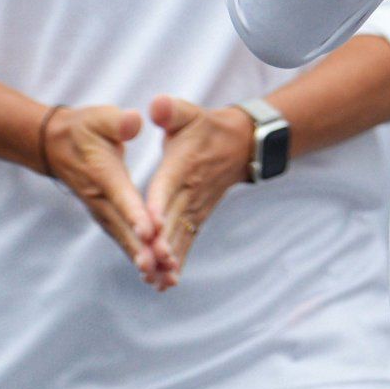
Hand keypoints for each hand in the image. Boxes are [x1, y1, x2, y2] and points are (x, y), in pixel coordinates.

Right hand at [41, 103, 158, 284]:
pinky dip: (136, 255)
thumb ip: (119, 122)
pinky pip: (123, 238)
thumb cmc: (85, 128)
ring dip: (141, 257)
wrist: (57, 145)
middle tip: (159, 268)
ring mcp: (102, 211)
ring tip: (161, 278)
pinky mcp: (106, 216)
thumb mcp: (101, 117)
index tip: (150, 231)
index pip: (121, 196)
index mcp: (104, 174)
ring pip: (124, 238)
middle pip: (124, 227)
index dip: (135, 214)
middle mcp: (101, 199)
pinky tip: (153, 272)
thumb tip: (134, 121)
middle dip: (142, 247)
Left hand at [141, 97, 254, 290]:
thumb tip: (156, 105)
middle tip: (149, 265)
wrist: (240, 143)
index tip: (151, 226)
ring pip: (180, 236)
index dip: (158, 206)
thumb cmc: (204, 127)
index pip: (167, 187)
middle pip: (173, 219)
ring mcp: (195, 207)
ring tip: (155, 281)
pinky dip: (178, 262)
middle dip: (161, 243)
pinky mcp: (198, 218)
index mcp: (181, 166)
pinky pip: (187, 242)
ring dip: (168, 259)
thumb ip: (170, 110)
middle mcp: (189, 191)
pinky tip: (165, 283)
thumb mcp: (187, 112)